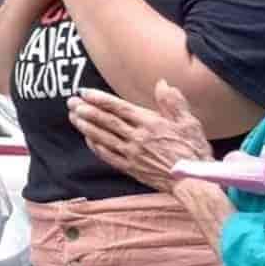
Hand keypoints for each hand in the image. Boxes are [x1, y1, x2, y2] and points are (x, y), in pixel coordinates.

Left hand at [68, 83, 212, 192]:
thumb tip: (161, 83)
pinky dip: (95, 146)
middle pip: (106, 121)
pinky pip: (108, 156)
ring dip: (86, 126)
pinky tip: (87, 139)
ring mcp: (132, 154)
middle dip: (86, 110)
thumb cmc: (194, 151)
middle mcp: (138, 138)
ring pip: (103, 137)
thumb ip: (173, 102)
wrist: (194, 182)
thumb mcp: (189, 122)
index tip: (84, 92)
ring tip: (73, 117)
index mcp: (151, 123)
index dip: (99, 99)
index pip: (119, 108)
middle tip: (71, 102)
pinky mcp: (131, 168)